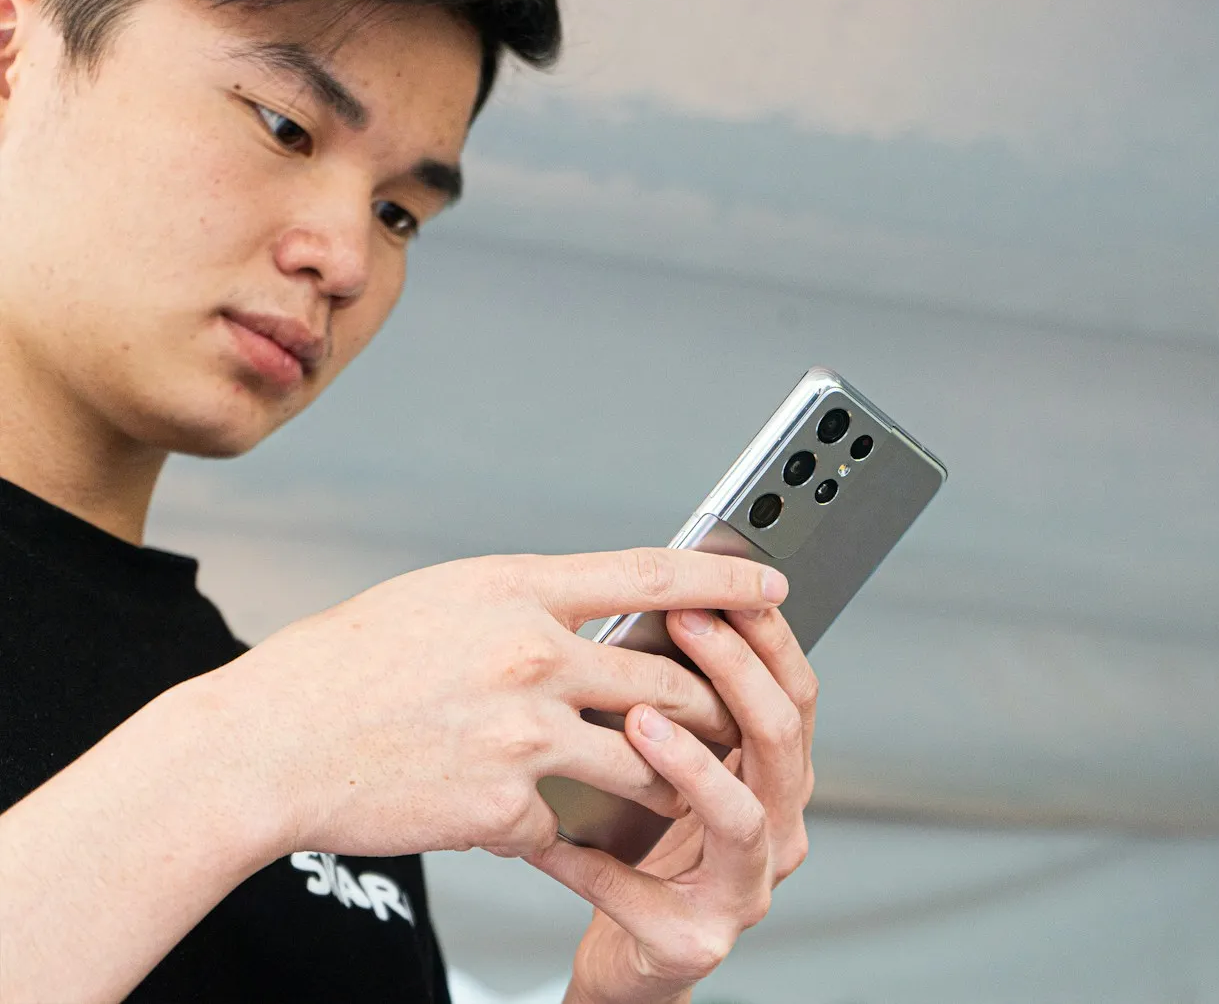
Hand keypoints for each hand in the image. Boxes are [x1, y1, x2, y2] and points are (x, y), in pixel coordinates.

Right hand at [198, 550, 788, 859]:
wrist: (266, 745)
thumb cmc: (343, 666)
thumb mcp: (443, 599)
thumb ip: (526, 604)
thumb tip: (593, 611)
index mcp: (517, 587)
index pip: (653, 573)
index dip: (725, 578)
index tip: (772, 584)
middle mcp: (532, 653)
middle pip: (668, 678)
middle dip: (713, 703)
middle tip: (732, 715)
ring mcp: (523, 732)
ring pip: (645, 759)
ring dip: (668, 775)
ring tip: (673, 783)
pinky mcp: (506, 805)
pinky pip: (566, 821)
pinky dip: (557, 824)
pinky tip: (528, 821)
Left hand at [526, 606, 816, 1003]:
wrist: (630, 957)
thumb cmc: (645, 848)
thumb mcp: (672, 766)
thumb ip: (677, 705)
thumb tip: (650, 607)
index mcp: (778, 780)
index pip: (795, 693)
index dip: (766, 638)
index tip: (724, 587)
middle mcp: (780, 831)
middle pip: (782, 740)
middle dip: (736, 673)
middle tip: (686, 624)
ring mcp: (745, 890)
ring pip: (742, 817)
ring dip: (692, 762)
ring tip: (639, 721)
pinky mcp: (695, 942)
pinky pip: (641, 895)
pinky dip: (590, 863)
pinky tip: (549, 832)